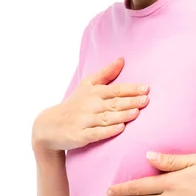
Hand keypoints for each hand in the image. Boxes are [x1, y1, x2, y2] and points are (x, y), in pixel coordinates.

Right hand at [32, 58, 149, 152]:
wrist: (50, 126)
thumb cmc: (73, 104)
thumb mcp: (87, 86)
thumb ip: (106, 74)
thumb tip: (122, 60)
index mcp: (93, 93)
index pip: (115, 89)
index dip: (131, 89)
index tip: (146, 88)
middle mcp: (89, 106)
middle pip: (113, 103)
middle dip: (130, 101)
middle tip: (146, 100)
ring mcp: (84, 121)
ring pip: (106, 118)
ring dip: (122, 115)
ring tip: (137, 112)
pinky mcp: (80, 135)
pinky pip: (96, 133)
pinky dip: (108, 131)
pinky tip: (120, 128)